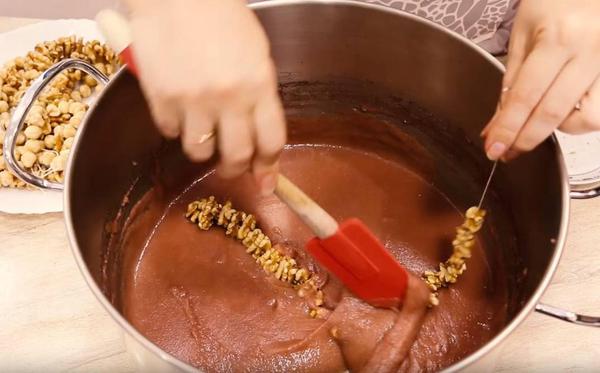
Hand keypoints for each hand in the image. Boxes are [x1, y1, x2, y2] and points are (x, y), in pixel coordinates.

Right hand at [125, 0, 285, 193]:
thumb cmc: (221, 17)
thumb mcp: (256, 53)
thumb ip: (260, 95)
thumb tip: (258, 134)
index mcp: (260, 84)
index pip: (272, 141)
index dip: (269, 166)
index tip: (266, 180)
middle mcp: (229, 97)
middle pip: (238, 155)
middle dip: (235, 169)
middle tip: (231, 168)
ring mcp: (194, 99)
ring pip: (201, 152)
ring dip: (203, 149)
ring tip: (202, 132)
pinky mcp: (161, 97)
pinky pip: (170, 132)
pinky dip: (175, 126)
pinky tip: (178, 106)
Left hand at [482, 0, 599, 160]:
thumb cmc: (556, 2)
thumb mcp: (523, 35)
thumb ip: (511, 81)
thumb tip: (496, 125)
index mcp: (559, 39)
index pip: (527, 95)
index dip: (508, 128)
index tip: (494, 149)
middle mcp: (591, 52)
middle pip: (555, 113)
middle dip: (527, 138)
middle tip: (508, 151)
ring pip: (589, 119)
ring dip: (561, 127)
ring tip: (544, 114)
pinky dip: (581, 117)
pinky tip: (566, 107)